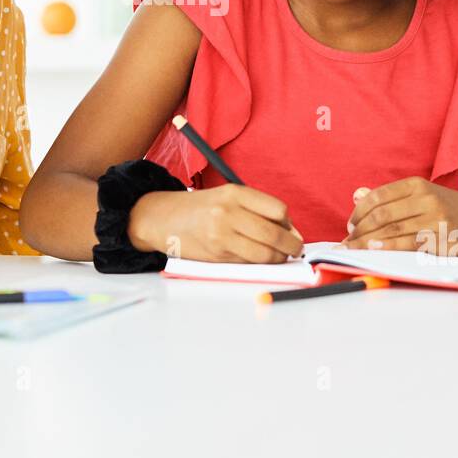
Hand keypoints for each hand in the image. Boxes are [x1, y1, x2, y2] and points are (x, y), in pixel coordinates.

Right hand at [128, 184, 304, 263]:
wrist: (163, 218)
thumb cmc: (199, 208)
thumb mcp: (226, 197)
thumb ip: (256, 209)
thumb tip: (290, 232)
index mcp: (234, 193)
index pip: (278, 210)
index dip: (289, 224)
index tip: (290, 230)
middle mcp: (228, 213)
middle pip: (274, 234)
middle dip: (291, 246)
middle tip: (295, 249)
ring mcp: (221, 235)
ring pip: (264, 254)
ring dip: (278, 259)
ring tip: (279, 256)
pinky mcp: (216, 255)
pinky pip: (248, 263)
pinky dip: (259, 264)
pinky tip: (258, 259)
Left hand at [344, 176, 457, 254]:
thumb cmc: (451, 211)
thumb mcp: (423, 196)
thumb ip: (391, 196)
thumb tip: (357, 194)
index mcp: (418, 185)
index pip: (378, 196)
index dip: (359, 212)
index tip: (350, 224)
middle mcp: (426, 198)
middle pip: (382, 214)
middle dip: (359, 229)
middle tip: (347, 241)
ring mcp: (435, 218)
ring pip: (392, 229)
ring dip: (367, 241)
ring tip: (353, 249)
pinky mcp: (442, 239)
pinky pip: (408, 244)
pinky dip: (387, 247)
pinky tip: (375, 250)